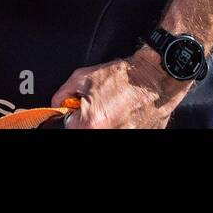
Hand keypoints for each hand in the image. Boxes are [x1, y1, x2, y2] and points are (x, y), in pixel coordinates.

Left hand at [50, 51, 190, 128]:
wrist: (154, 77)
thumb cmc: (123, 76)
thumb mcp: (82, 77)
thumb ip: (64, 94)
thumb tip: (58, 104)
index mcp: (92, 122)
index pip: (69, 127)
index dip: (72, 116)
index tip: (76, 111)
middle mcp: (109, 133)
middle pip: (87, 130)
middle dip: (87, 120)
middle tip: (97, 107)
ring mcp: (125, 136)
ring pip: (104, 130)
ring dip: (104, 122)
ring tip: (113, 109)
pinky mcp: (140, 136)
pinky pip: (121, 130)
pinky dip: (120, 123)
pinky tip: (124, 113)